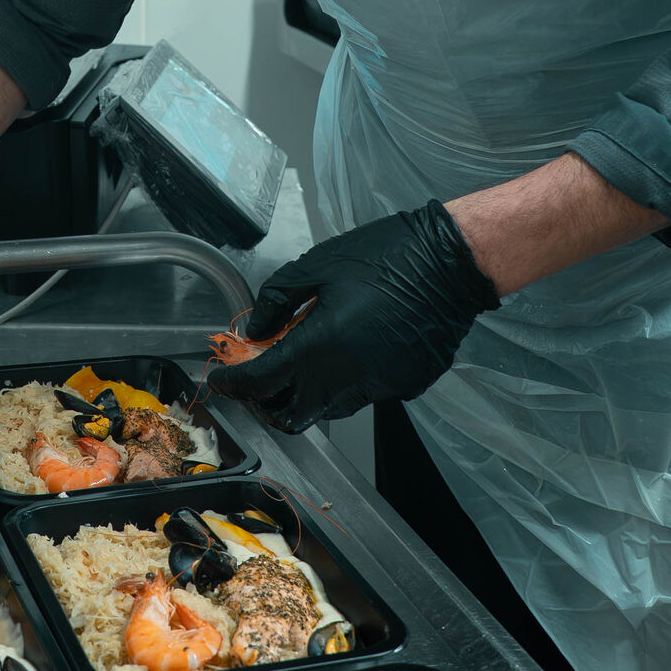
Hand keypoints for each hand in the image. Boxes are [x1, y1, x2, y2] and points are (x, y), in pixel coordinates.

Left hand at [209, 200, 498, 431]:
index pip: (262, 382)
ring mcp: (379, 387)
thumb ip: (277, 300)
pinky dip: (343, 382)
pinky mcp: (403, 387)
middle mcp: (348, 377)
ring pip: (327, 408)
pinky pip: (361, 395)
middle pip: (291, 415)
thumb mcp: (317, 265)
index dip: (234, 385)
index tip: (221, 380)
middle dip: (265, 404)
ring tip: (301, 360)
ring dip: (304, 393)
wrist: (449, 262)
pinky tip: (348, 349)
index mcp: (321, 345)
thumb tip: (256, 329)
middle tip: (256, 380)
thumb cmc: (385, 256)